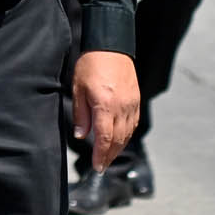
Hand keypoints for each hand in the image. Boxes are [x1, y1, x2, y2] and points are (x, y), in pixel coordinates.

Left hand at [72, 49, 141, 173]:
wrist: (112, 47)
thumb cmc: (90, 65)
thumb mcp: (78, 88)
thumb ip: (81, 114)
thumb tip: (81, 135)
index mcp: (106, 106)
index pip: (104, 138)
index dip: (101, 155)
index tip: (97, 167)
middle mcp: (122, 108)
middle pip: (118, 140)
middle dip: (109, 156)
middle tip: (101, 167)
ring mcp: (132, 105)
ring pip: (127, 134)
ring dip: (118, 148)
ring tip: (108, 157)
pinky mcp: (137, 101)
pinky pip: (133, 124)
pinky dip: (126, 136)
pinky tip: (119, 140)